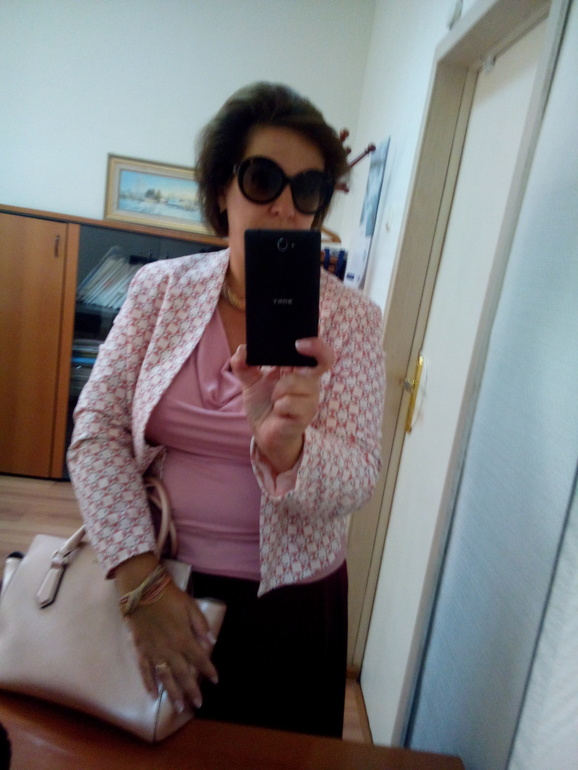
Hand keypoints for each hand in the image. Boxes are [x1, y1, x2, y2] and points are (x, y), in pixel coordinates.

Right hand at [117, 557, 217, 712]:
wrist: (142, 589)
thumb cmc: (169, 596)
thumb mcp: (190, 605)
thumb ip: (201, 625)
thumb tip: (212, 642)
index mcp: (184, 638)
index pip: (200, 659)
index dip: (208, 670)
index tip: (215, 680)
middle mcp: (170, 649)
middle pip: (183, 674)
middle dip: (192, 690)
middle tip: (198, 704)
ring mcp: (154, 652)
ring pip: (165, 677)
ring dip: (173, 693)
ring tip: (179, 708)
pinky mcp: (140, 650)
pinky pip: (145, 671)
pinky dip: (149, 684)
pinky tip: (153, 696)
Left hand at [230, 337, 334, 473]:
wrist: (264, 434)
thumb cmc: (264, 406)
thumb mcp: (250, 382)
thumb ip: (244, 365)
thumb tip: (242, 350)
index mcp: (300, 370)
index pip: (318, 353)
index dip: (316, 344)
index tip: (299, 342)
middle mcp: (310, 382)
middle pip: (324, 360)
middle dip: (314, 350)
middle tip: (294, 353)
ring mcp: (310, 399)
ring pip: (295, 383)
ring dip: (278, 390)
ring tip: (274, 400)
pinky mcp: (305, 416)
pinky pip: (289, 403)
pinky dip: (278, 406)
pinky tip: (278, 412)